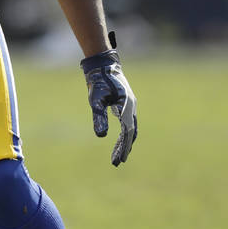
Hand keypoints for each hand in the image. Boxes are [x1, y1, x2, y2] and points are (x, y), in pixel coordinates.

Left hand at [80, 47, 136, 165]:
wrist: (103, 65)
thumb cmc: (98, 82)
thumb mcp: (95, 100)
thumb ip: (99, 117)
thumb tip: (101, 136)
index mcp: (126, 106)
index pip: (127, 132)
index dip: (123, 147)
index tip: (118, 160)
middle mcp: (131, 107)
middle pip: (131, 133)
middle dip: (125, 148)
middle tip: (118, 162)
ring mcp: (130, 106)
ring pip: (131, 128)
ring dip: (125, 142)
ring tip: (118, 156)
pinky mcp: (126, 104)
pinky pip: (128, 123)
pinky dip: (124, 133)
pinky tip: (119, 141)